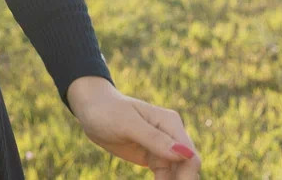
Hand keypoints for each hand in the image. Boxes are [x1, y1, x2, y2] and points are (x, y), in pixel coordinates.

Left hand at [66, 77, 201, 178]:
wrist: (91, 109)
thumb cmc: (107, 110)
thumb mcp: (128, 124)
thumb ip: (154, 138)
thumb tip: (184, 153)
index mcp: (170, 123)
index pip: (189, 155)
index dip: (188, 177)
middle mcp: (171, 135)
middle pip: (187, 167)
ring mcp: (163, 147)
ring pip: (178, 173)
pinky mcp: (153, 157)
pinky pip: (165, 176)